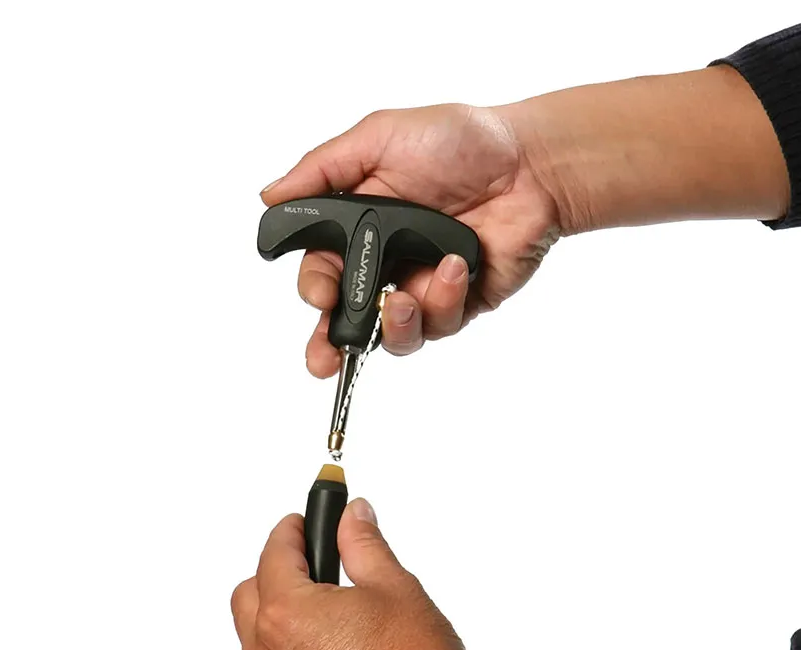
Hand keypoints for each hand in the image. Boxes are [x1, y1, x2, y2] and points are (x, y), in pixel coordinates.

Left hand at [231, 498, 472, 649]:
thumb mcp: (395, 588)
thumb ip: (363, 545)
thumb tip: (352, 516)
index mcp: (287, 613)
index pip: (272, 555)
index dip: (290, 534)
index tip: (300, 528)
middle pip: (248, 601)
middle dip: (274, 582)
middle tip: (314, 579)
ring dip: (280, 637)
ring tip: (332, 639)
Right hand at [260, 103, 566, 374]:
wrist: (530, 162)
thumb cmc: (461, 140)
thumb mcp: (379, 138)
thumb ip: (322, 171)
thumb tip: (270, 195)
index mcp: (361, 227)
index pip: (323, 272)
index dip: (315, 290)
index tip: (319, 292)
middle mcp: (388, 263)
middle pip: (349, 321)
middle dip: (332, 346)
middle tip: (325, 359)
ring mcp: (423, 287)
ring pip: (394, 335)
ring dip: (394, 325)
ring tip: (403, 300)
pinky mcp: (459, 304)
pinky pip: (440, 324)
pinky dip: (443, 299)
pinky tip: (455, 266)